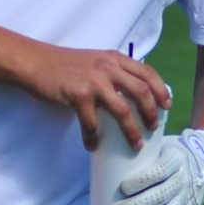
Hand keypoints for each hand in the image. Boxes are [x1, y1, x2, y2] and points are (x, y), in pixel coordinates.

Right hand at [23, 46, 170, 150]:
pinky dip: (93, 137)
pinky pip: (92, 122)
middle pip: (141, 92)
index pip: (147, 72)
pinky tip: (92, 145)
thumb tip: (129, 94)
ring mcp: (94, 81)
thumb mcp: (95, 60)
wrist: (36, 62)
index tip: (167, 105)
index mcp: (115, 59)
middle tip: (153, 127)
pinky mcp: (78, 95)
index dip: (160, 90)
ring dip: (131, 130)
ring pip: (123, 110)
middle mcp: (108, 68)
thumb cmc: (65, 64)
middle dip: (151, 113)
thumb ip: (113, 71)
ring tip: (136, 144)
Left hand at [109, 129, 203, 204]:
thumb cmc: (166, 154)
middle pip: (159, 197)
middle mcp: (184, 179)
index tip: (121, 187)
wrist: (203, 163)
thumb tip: (99, 163)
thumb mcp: (158, 145)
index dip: (141, 181)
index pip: (160, 171)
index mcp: (176, 158)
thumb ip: (136, 152)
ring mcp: (188, 199)